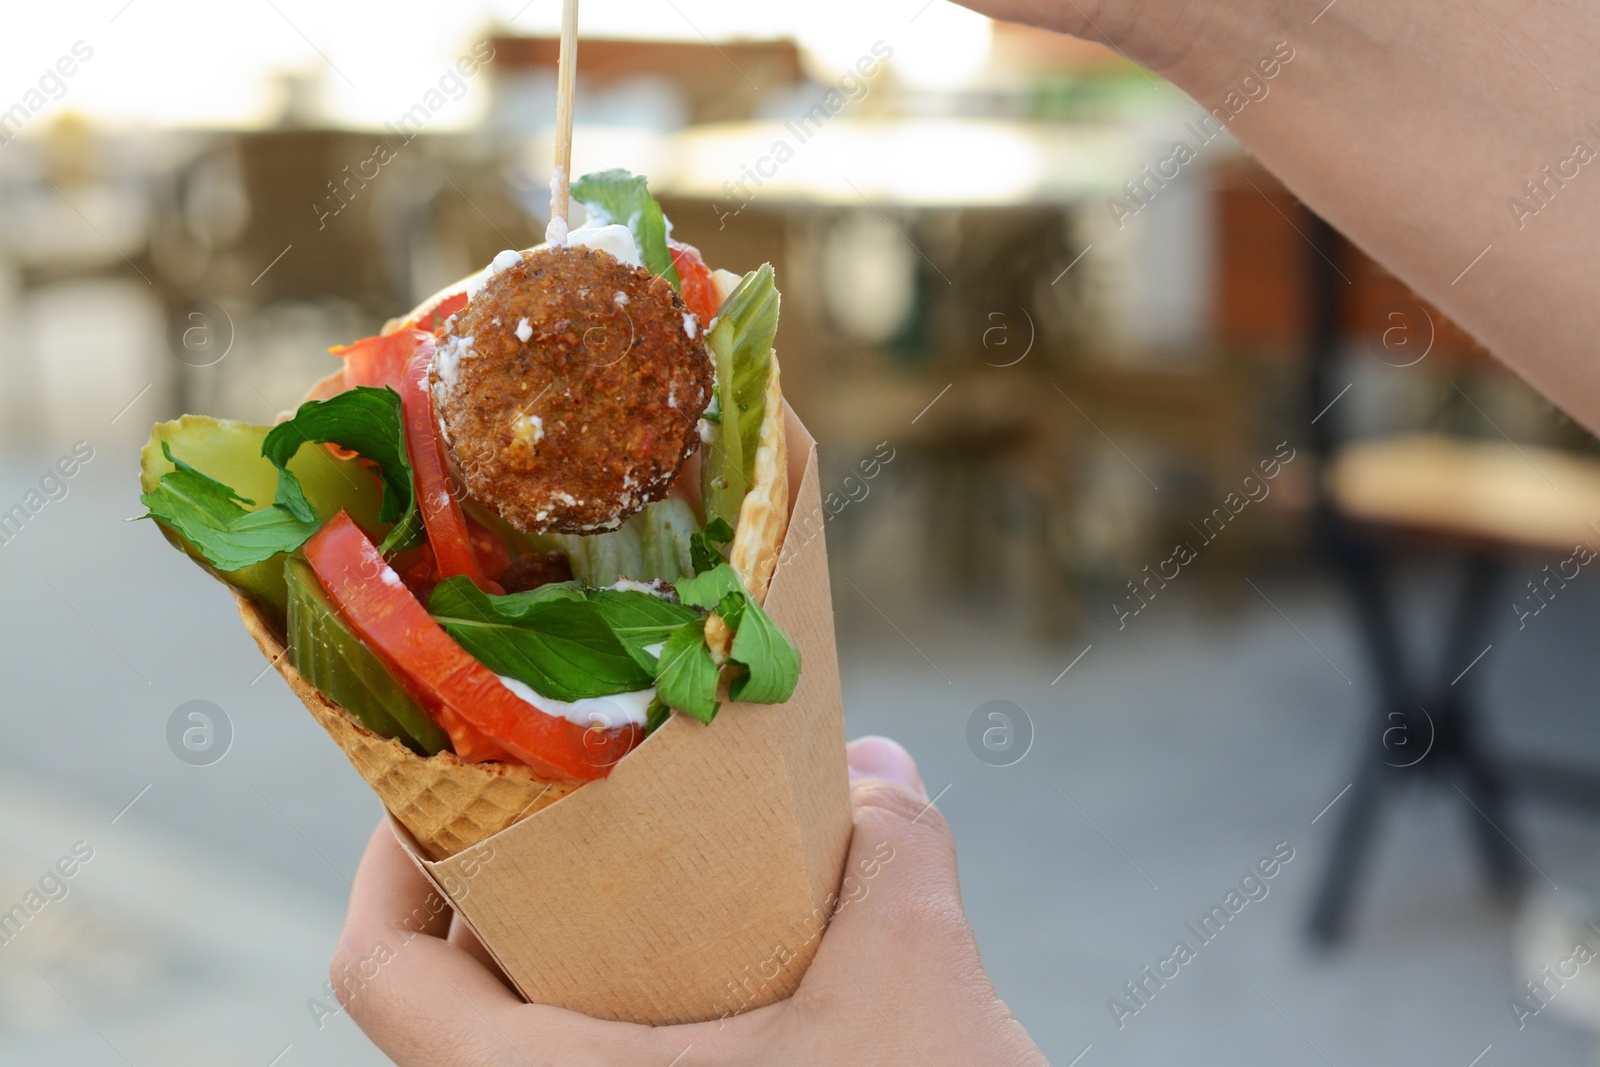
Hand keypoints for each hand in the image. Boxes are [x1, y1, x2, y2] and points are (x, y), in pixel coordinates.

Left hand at [332, 736, 1046, 1065]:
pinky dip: (622, 1024)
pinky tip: (712, 975)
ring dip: (568, 962)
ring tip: (647, 883)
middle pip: (448, 1002)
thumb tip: (871, 764)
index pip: (382, 974)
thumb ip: (893, 844)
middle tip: (568, 811)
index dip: (390, 861)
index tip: (445, 784)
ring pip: (521, 1053)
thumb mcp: (916, 974)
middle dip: (498, 894)